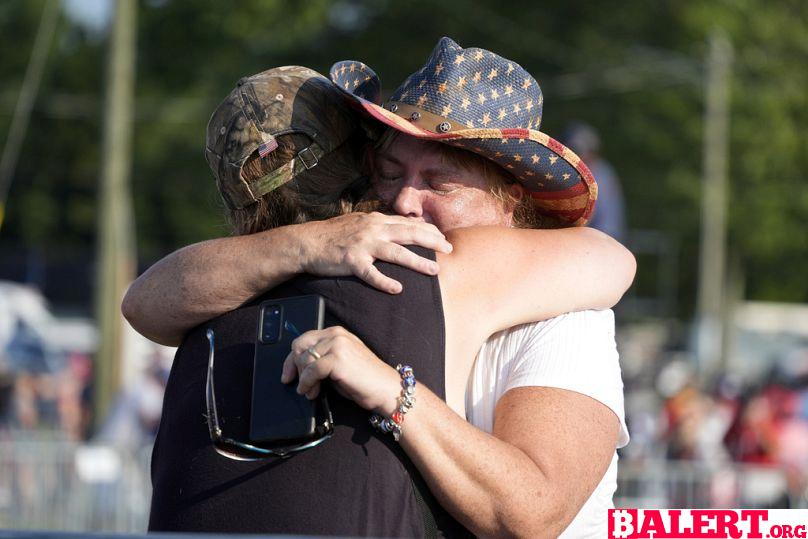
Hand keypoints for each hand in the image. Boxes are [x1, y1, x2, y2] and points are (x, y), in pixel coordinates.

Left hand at [281, 326, 400, 414]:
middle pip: (299, 346)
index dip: (292, 358)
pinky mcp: (337, 359)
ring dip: (303, 378)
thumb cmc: (365, 380)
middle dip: (294, 366)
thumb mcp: (340, 363)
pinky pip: (311, 370)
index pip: (304, 339)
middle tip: (299, 383)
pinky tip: (310, 391)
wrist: (386, 389)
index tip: (288, 374)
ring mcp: (337, 345)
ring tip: (310, 391)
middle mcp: (336, 335)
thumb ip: (322, 358)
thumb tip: (297, 367)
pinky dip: (306, 383)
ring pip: (304, 358)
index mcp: (336, 333)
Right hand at [298, 212, 452, 293]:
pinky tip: (397, 289)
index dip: (428, 231)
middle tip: (449, 249)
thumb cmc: (334, 234)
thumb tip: (404, 225)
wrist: (307, 242)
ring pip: (396, 253)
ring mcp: (362, 245)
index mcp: (376, 220)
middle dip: (432, 241)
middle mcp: (372, 229)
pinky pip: (370, 273)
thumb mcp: (360, 222)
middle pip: (409, 234)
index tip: (444, 238)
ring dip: (417, 261)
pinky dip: (384, 281)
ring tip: (434, 270)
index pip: (408, 224)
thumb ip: (381, 224)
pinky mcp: (351, 261)